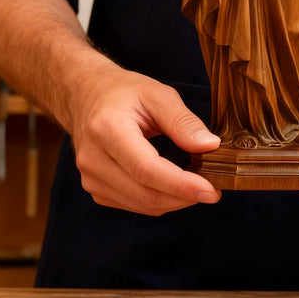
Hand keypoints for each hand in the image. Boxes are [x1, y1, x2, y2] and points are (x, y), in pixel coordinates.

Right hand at [71, 63, 220, 215]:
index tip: (210, 190)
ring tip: (196, 184)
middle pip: (145, 193)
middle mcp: (93, 158)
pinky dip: (159, 200)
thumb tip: (209, 146)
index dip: (180, 184)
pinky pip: (134, 205)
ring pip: (142, 205)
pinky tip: (173, 185)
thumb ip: (183, 121)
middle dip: (184, 197)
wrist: (85, 95)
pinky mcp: (95, 189)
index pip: (146, 169)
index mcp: (107, 129)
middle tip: (213, 190)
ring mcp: (91, 177)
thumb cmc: (122, 92)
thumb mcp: (157, 94)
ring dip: (174, 200)